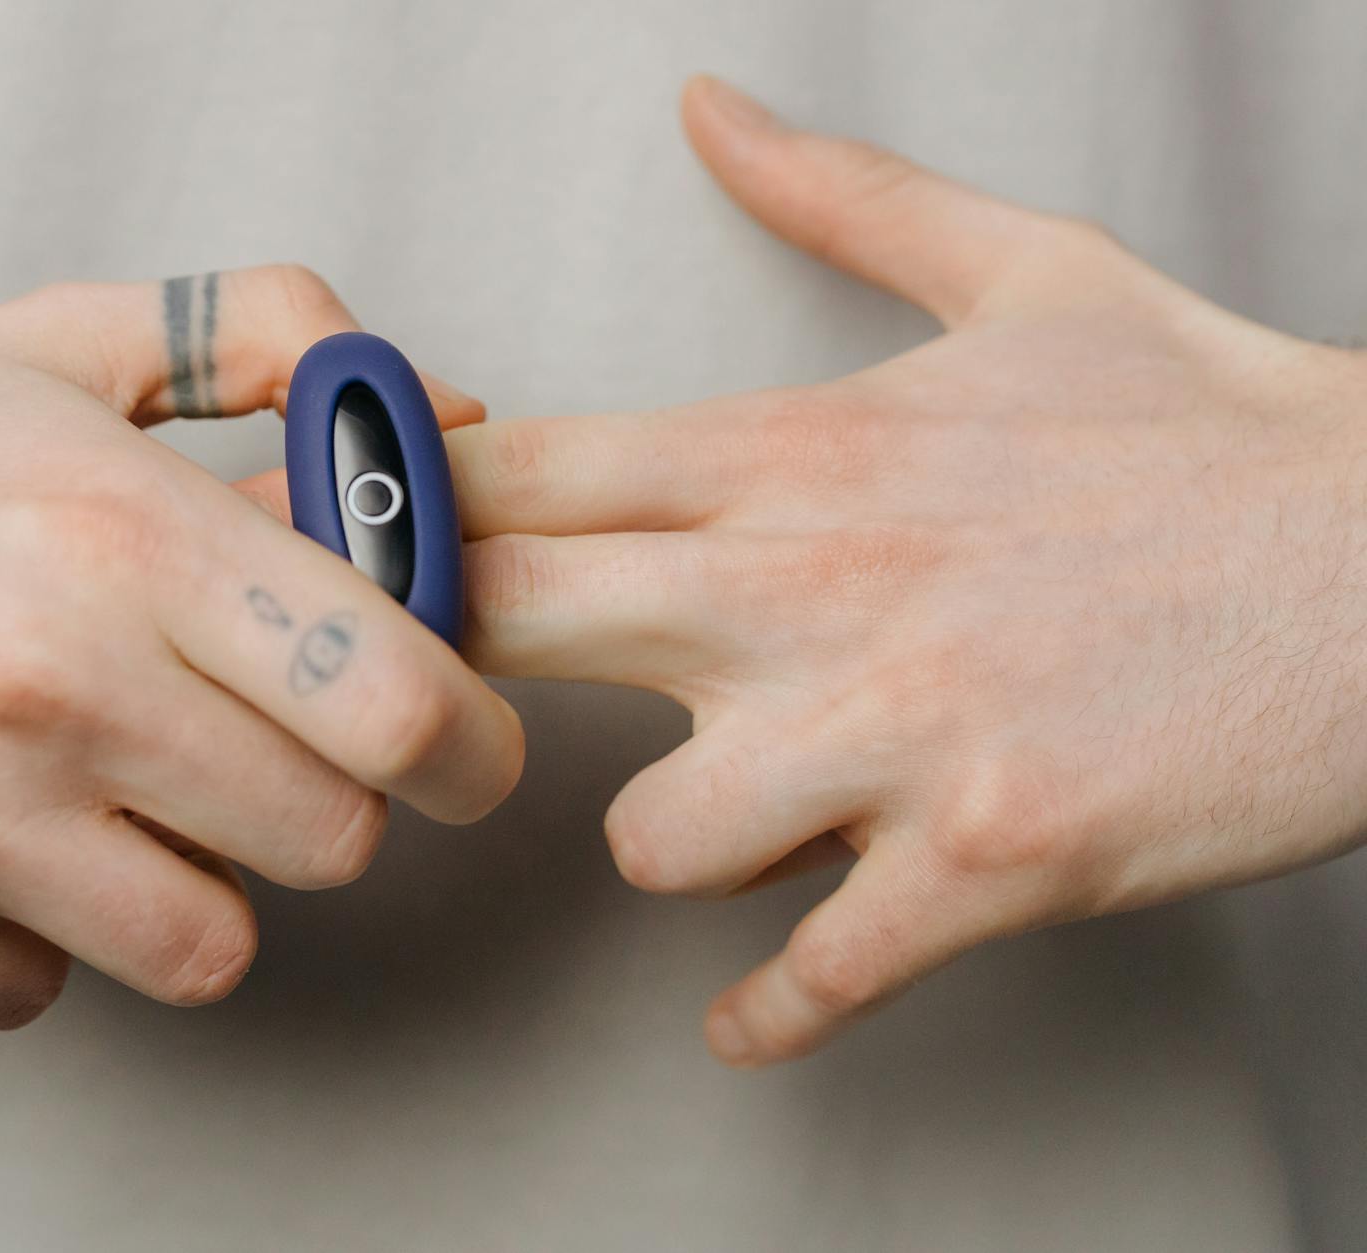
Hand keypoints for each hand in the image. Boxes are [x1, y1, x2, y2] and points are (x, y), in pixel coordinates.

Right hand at [0, 265, 521, 1026]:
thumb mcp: (56, 347)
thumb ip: (264, 341)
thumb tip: (444, 415)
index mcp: (117, 526)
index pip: (396, 697)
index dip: (469, 746)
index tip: (461, 753)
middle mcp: (39, 677)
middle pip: (332, 839)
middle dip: (320, 803)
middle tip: (245, 750)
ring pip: (208, 944)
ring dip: (183, 881)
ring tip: (95, 788)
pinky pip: (45, 984)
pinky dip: (30, 930)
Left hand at [452, 77, 1366, 1065]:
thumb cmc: (1209, 426)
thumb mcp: (1022, 270)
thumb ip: (839, 198)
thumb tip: (717, 115)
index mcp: (798, 452)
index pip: (522, 473)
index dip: (399, 511)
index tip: (350, 545)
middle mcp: (813, 587)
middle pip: (513, 622)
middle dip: (445, 667)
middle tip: (438, 701)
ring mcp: (896, 734)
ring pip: (645, 835)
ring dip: (666, 839)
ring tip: (727, 819)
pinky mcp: (988, 859)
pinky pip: (814, 975)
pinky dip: (773, 1011)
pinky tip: (760, 1006)